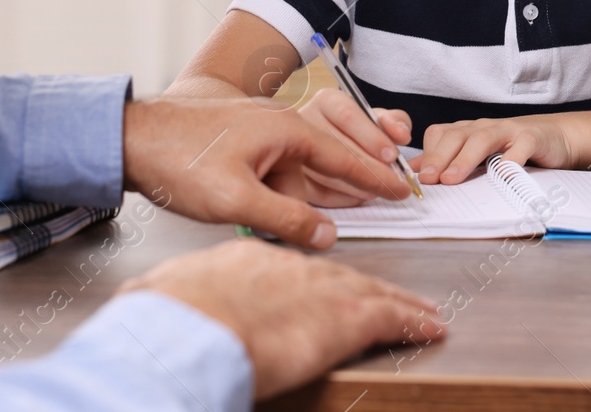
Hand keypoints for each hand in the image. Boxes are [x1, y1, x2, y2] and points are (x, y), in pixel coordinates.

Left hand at [122, 96, 408, 247]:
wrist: (128, 138)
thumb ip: (287, 220)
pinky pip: (280, 163)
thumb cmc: (178, 161)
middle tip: (389, 188)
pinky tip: (281, 204)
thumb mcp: (236, 201)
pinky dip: (290, 183)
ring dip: (315, 185)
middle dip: (357, 171)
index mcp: (286, 129)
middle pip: (331, 153)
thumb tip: (328, 235)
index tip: (402, 188)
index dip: (375, 176)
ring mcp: (259, 128)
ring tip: (326, 203)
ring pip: (302, 162)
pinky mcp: (241, 139)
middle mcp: (278, 122)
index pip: (344, 156)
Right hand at [122, 240, 445, 399]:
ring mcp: (320, 289)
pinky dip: (412, 321)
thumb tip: (160, 306)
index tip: (317, 292)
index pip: (290, 267)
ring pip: (371, 291)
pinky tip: (430, 326)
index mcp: (247, 260)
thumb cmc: (166, 322)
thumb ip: (174, 298)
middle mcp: (290, 267)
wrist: (187, 330)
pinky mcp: (345, 318)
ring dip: (398, 302)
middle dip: (365, 286)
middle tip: (390, 294)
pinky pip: (390, 316)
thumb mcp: (163, 297)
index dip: (310, 282)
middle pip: (338, 274)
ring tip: (420, 311)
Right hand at [296, 89, 413, 205]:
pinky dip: (343, 199)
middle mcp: (305, 120)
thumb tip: (401, 134)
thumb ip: (395, 122)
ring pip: (327, 173)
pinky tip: (361, 197)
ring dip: (359, 187)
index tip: (392, 156)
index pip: (348, 116)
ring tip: (380, 191)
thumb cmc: (361, 131)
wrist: (334, 142)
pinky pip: (316, 192)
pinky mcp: (287, 176)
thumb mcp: (379, 119)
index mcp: (327, 101)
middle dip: (371, 169)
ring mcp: (291, 149)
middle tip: (395, 184)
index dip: (372, 137)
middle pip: (338, 146)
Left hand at [415, 116, 573, 184]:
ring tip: (452, 179)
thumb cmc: (512, 148)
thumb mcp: (479, 154)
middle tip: (429, 180)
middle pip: (456, 136)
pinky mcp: (532, 138)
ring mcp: (509, 131)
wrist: (555, 137)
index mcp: (469, 131)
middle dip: (439, 157)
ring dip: (465, 159)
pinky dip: (510, 160)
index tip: (417, 177)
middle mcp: (485, 127)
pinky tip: (503, 175)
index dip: (427, 154)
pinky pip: (520, 147)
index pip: (440, 135)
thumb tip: (417, 169)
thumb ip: (449, 159)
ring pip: (483, 139)